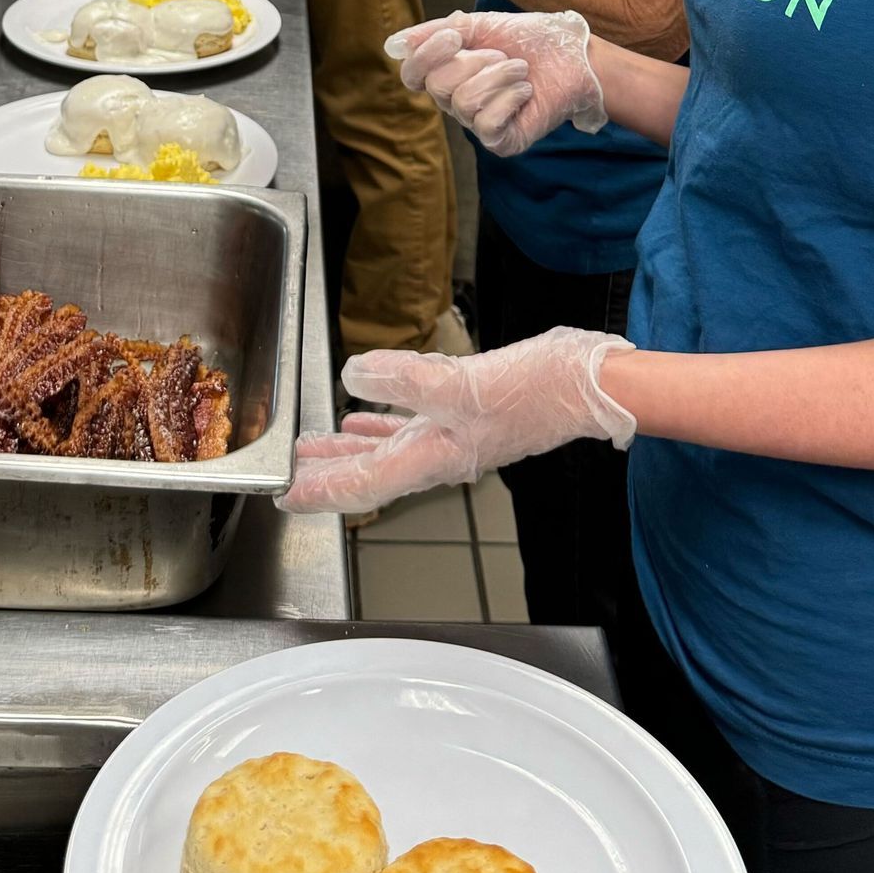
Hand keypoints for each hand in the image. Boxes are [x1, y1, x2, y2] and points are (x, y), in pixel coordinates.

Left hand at [280, 328, 636, 517]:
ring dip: (349, 450)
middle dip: (327, 474)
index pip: (364, 483)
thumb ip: (404, 380)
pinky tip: (366, 415)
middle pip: (370, 473)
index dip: (321, 491)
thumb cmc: (539, 388)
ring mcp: (454, 436)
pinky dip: (384, 424)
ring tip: (314, 446)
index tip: (284, 497)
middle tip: (287, 475)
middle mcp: (439, 454)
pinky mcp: (467, 414)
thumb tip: (355, 374)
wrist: (589, 385)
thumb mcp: (463, 380)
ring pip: (388, 451)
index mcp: (434, 455)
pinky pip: (412, 426)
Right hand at [385, 8, 604, 155]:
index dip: (427, 56)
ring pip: (463, 103)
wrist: (574, 56)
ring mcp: (478, 123)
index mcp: (448, 72)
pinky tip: (526, 92)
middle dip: (475, 63)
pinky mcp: (501, 141)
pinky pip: (486, 125)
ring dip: (498, 77)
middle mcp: (457, 101)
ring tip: (520, 70)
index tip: (455, 37)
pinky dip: (509, 100)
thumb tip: (394, 45)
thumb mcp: (479, 25)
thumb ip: (437, 32)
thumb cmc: (529, 39)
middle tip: (503, 55)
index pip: (413, 74)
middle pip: (438, 86)